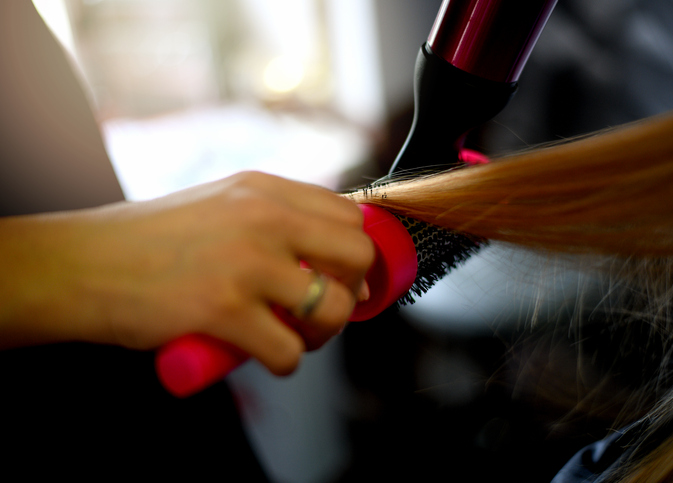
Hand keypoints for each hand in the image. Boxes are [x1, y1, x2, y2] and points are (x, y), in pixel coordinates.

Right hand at [0, 172, 373, 374]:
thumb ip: (269, 219)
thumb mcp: (218, 205)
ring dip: (322, 333)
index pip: (348, 214)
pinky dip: (287, 362)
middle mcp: (263, 217)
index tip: (345, 277)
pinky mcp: (224, 310)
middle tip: (323, 309)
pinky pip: (290, 350)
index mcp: (263, 189)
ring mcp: (246, 262)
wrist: (82, 265)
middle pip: (356, 254)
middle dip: (352, 290)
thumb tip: (323, 254)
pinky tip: (266, 356)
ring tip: (294, 336)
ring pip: (333, 307)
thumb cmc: (147, 242)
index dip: (356, 253)